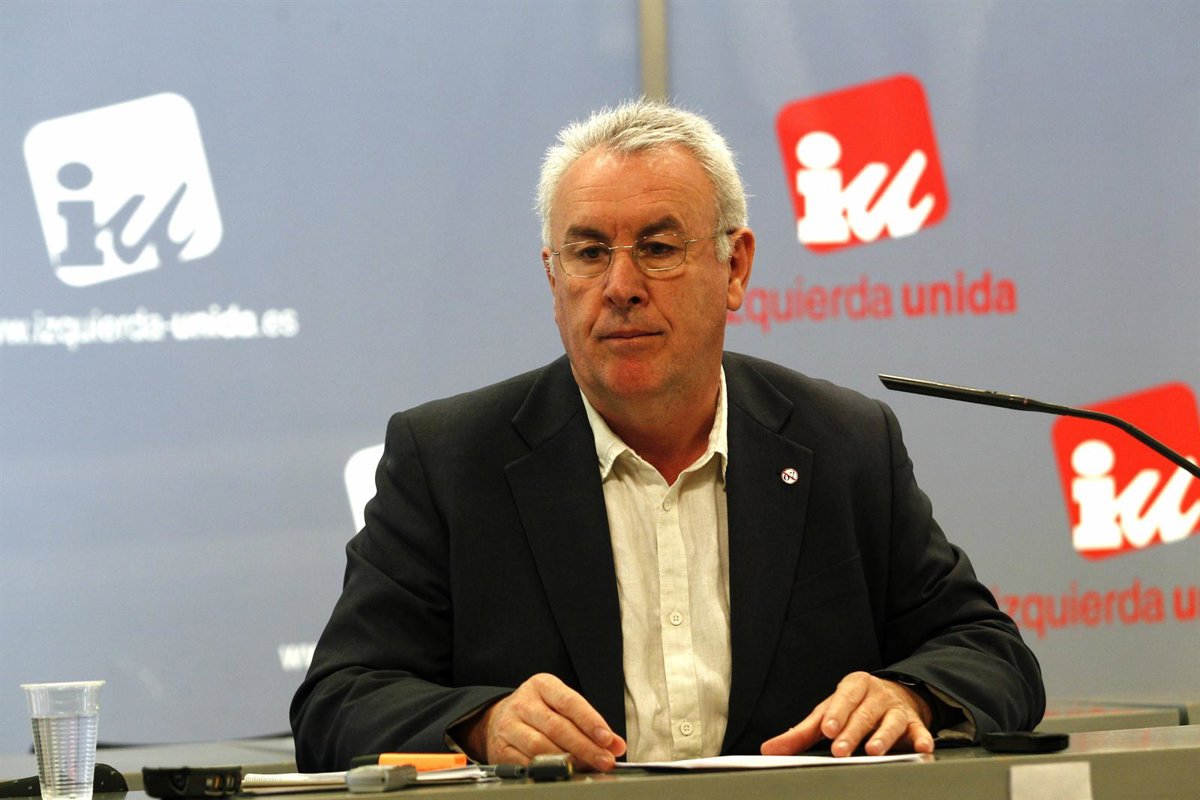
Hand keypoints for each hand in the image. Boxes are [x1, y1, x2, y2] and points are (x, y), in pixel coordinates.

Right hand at [458, 673, 625, 770]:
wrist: (499, 719)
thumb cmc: (539, 712)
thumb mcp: (562, 706)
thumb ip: (588, 723)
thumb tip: (615, 745)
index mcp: (542, 685)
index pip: (570, 702)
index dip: (590, 722)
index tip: (608, 739)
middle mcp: (523, 703)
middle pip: (557, 727)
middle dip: (585, 747)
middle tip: (604, 760)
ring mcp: (509, 725)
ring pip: (540, 746)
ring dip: (567, 760)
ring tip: (586, 767)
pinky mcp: (501, 749)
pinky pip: (526, 762)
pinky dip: (546, 770)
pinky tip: (561, 772)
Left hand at [760, 671, 933, 757]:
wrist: (895, 694)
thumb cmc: (854, 707)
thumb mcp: (828, 713)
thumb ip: (801, 733)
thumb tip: (769, 749)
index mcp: (853, 687)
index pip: (843, 699)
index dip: (836, 714)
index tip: (827, 729)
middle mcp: (876, 695)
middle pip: (864, 713)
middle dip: (852, 732)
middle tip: (841, 750)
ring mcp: (896, 708)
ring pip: (891, 721)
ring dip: (883, 737)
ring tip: (873, 752)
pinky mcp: (915, 723)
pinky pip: (920, 730)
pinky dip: (922, 739)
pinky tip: (922, 749)